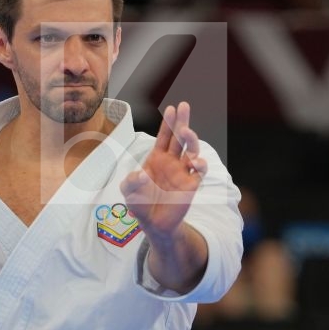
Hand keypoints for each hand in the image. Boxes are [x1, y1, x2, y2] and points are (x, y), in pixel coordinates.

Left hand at [123, 102, 208, 242]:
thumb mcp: (127, 191)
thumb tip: (142, 175)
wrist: (153, 224)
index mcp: (157, 159)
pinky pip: (200, 170)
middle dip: (182, 121)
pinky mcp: (191, 184)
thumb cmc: (140, 204)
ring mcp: (183, 172)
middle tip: (184, 106)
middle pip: (179, 137)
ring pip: (191, 150)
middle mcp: (172, 162)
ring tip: (186, 131)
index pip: (164, 137)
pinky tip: (195, 161)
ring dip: (190, 139)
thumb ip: (130, 181)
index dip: (167, 123)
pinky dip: (200, 164)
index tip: (171, 108)